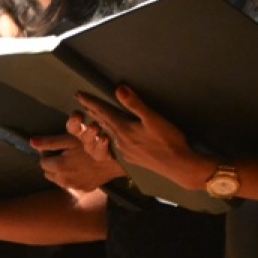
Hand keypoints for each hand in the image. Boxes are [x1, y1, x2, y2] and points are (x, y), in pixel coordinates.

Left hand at [32, 126, 124, 191]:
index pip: (42, 162)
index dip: (47, 154)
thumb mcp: (70, 139)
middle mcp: (64, 180)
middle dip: (51, 164)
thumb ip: (49, 142)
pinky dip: (70, 178)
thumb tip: (31, 142)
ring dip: (59, 172)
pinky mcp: (83, 189)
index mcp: (59, 166)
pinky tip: (79, 169)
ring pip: (57, 180)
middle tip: (62, 154)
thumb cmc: (91, 144)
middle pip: (48, 173)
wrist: (114, 159)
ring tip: (70, 161)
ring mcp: (74, 187)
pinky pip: (70, 184)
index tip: (55, 148)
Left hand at [77, 86, 209, 188]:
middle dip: (92, 112)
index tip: (78, 95)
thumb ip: (135, 104)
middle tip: (81, 103)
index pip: (103, 112)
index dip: (91, 102)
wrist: (179, 167)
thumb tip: (119, 89)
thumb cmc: (169, 141)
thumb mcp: (153, 119)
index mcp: (124, 130)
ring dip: (101, 124)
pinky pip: (117, 145)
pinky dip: (111, 136)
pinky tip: (112, 138)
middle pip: (103, 123)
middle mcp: (120, 142)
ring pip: (109, 134)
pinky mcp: (132, 159)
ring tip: (93, 118)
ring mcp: (125, 152)